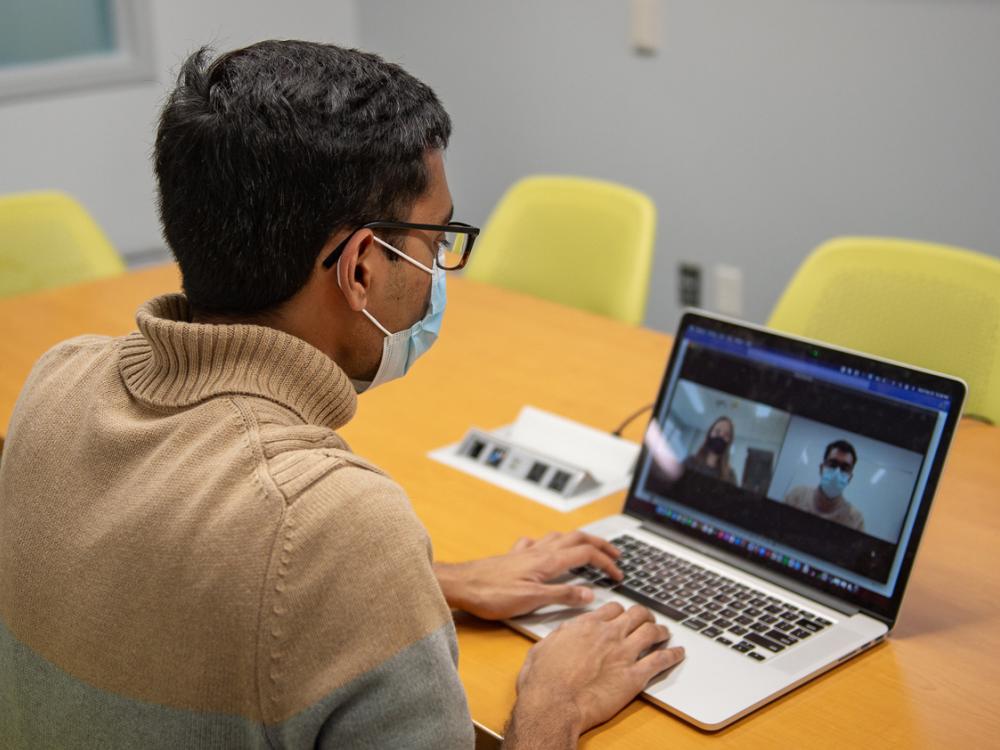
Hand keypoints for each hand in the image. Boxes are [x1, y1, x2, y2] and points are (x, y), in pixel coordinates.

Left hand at [434, 531, 622, 619]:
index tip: (619, 575)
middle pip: (577, 539)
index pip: (586, 555)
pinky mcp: (512, 556)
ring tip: (589, 548)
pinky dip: (548, 543)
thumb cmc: (491, 594)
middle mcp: (539, 551)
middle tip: (615, 554)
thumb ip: (563, 595)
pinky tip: (545, 548)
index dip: (606, 563)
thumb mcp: (532, 600)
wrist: (461, 585)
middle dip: (599, 545)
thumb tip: (590, 593)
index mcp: (548, 561)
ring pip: (559, 537)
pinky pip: (536, 543)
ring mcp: (526, 552)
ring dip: (578, 540)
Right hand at [503, 603, 684, 747]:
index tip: (623, 616)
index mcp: (587, 626)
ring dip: (661, 630)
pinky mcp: (634, 676)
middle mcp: (609, 634)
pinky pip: (661, 660)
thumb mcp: (543, 647)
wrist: (553, 703)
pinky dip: (673, 655)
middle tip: (648, 619)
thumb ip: (560, 636)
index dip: (621, 612)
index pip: (613, 609)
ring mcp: (624, 654)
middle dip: (645, 615)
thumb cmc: (543, 680)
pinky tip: (679, 653)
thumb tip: (564, 634)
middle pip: (637, 615)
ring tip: (665, 632)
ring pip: (652, 632)